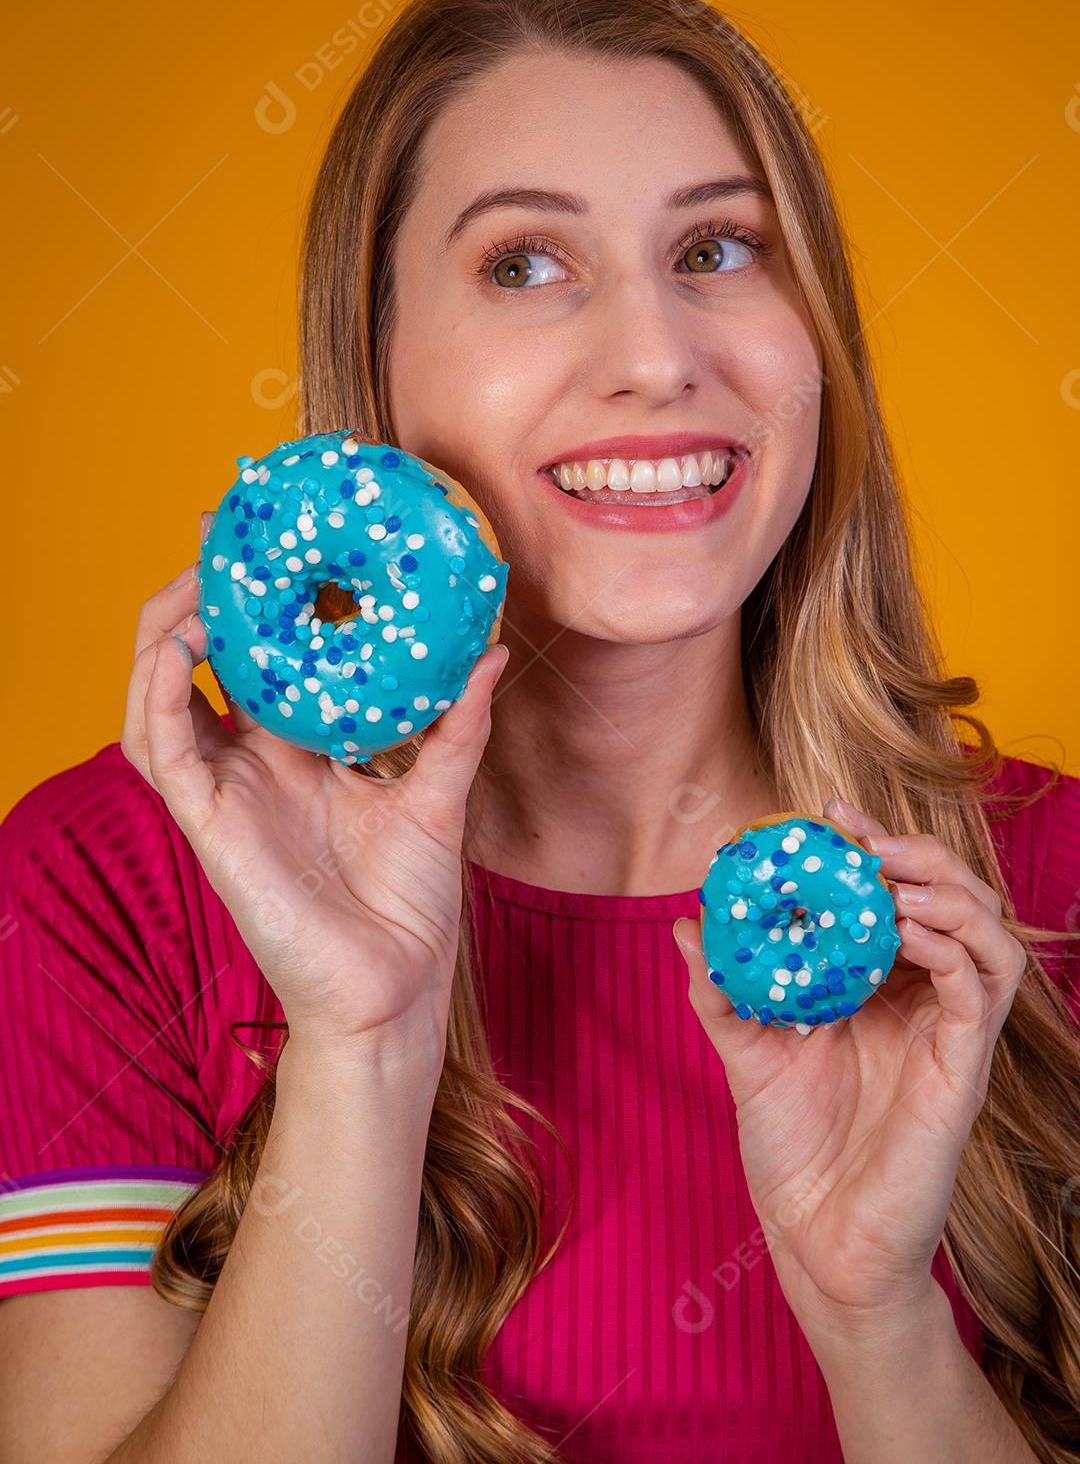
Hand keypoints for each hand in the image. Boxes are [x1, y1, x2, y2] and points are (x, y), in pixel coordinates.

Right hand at [121, 511, 509, 1064]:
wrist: (395, 990)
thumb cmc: (410, 905)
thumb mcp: (440, 795)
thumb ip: (457, 723)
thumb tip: (492, 650)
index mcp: (297, 753)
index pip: (257, 661)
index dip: (252, 603)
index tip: (267, 537)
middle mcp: (251, 765)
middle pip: (197, 665)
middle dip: (196, 599)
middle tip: (217, 538)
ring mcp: (224, 794)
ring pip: (158, 697)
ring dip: (162, 634)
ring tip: (191, 582)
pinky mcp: (208, 826)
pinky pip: (160, 750)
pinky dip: (158, 694)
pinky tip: (179, 646)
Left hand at [673, 796, 1025, 1336]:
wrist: (815, 1239)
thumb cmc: (792, 1148)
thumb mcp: (745, 1050)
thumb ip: (722, 989)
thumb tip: (685, 924)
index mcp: (881, 990)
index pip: (900, 897)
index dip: (875, 847)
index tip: (829, 815)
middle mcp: (922, 1003)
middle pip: (956, 902)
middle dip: (919, 853)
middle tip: (865, 837)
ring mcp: (948, 1035)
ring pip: (988, 936)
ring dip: (949, 891)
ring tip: (893, 874)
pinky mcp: (961, 1070)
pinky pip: (980, 991)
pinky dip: (954, 945)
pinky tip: (908, 927)